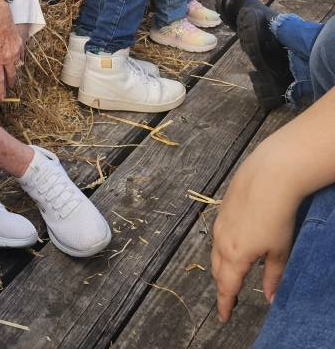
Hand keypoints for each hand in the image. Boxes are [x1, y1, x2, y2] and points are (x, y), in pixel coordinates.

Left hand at [0, 0, 22, 97]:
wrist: (0, 15)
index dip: (0, 89)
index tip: (2, 97)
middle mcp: (8, 57)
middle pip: (11, 74)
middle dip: (10, 82)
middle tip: (9, 86)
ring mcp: (16, 51)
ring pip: (17, 66)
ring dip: (14, 70)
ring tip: (12, 74)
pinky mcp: (20, 44)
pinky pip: (21, 56)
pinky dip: (18, 59)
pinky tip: (16, 60)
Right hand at [211, 141, 297, 321]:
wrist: (268, 176)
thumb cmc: (277, 216)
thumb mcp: (279, 251)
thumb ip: (272, 276)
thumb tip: (270, 297)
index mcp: (235, 256)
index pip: (226, 287)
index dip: (224, 304)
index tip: (223, 317)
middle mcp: (221, 241)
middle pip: (217, 270)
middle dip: (223, 285)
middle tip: (231, 297)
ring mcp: (220, 223)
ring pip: (215, 251)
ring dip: (222, 265)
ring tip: (233, 272)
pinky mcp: (222, 208)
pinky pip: (218, 234)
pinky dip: (223, 247)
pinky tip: (236, 243)